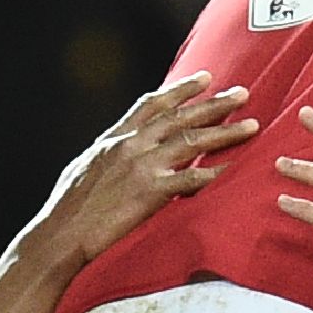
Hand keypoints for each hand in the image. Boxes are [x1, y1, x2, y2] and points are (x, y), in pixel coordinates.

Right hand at [22, 77, 254, 273]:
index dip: (181, 90)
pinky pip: (193, 180)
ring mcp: (142, 166)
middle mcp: (131, 144)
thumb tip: (117, 149)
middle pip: (180, 116)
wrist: (60, 234)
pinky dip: (217, 173)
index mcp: (114, 138)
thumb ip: (107, 154)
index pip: (153, 104)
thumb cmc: (67, 209)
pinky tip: (237, 168)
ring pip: (192, 140)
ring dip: (225, 131)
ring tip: (252, 124)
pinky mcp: (151, 192)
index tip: (205, 78)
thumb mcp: (84, 168)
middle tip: (242, 91)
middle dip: (213, 103)